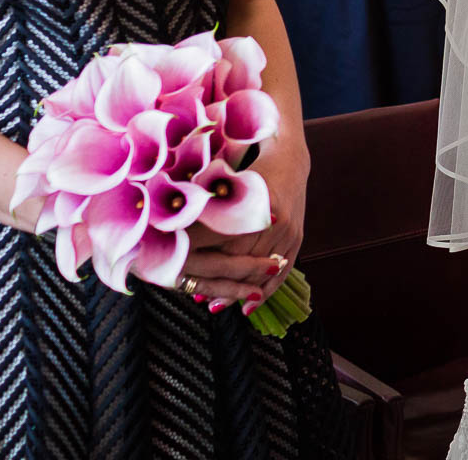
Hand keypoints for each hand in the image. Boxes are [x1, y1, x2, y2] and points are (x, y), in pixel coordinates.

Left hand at [182, 143, 307, 309]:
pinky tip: (247, 308)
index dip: (200, 256)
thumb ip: (202, 204)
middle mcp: (275, 219)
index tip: (178, 268)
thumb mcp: (224, 180)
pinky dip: (264, 293)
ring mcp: (289, 231)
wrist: (289, 159)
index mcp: (254, 201)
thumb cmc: (248, 169)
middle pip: (240, 260)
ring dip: (236, 291)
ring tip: (213, 305)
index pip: (221, 239)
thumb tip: (169, 232)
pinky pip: (283, 273)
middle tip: (192, 294)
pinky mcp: (298, 238)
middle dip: (216, 279)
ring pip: (259, 272)